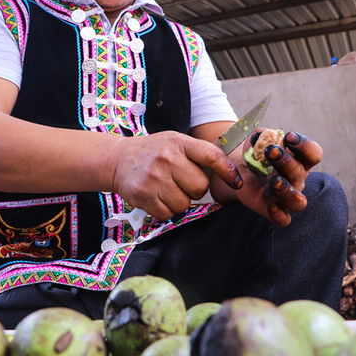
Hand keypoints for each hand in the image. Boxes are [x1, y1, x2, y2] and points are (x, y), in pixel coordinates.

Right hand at [110, 130, 242, 220]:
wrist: (118, 159)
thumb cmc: (154, 152)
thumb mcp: (175, 142)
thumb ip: (198, 154)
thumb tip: (230, 173)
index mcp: (179, 143)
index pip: (211, 156)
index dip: (228, 171)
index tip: (237, 183)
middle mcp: (167, 158)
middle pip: (200, 187)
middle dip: (194, 189)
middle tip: (180, 182)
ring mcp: (154, 177)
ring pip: (184, 203)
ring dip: (179, 201)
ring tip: (165, 188)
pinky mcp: (143, 195)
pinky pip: (167, 213)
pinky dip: (165, 210)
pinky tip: (156, 196)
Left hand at [213, 130, 322, 225]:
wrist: (239, 171)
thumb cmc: (255, 152)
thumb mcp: (256, 140)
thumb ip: (260, 136)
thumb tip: (258, 138)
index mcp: (299, 160)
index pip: (313, 154)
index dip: (305, 145)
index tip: (289, 136)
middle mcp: (297, 179)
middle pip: (300, 173)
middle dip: (287, 161)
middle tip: (271, 151)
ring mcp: (286, 197)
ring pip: (298, 201)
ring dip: (287, 190)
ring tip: (274, 181)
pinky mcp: (272, 210)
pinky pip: (283, 219)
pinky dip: (279, 214)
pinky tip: (271, 205)